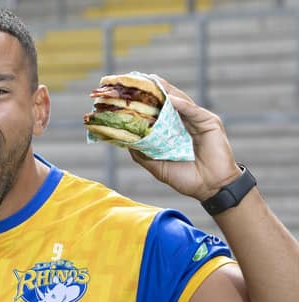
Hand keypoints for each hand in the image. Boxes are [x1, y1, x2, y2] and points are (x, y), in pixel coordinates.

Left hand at [129, 76, 240, 200]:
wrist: (211, 188)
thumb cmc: (188, 179)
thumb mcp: (158, 167)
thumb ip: (143, 154)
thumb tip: (125, 142)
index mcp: (174, 132)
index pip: (159, 112)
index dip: (147, 101)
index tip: (131, 91)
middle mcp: (186, 123)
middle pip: (169, 102)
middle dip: (155, 90)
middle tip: (139, 78)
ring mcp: (198, 121)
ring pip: (180, 102)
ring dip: (167, 91)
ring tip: (152, 81)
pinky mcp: (210, 123)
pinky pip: (193, 111)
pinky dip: (182, 104)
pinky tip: (170, 98)